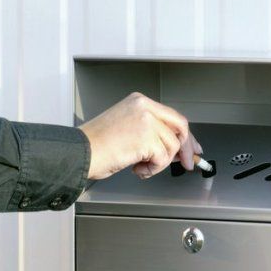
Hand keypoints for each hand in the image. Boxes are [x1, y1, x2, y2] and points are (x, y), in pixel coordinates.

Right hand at [80, 92, 201, 179]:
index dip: (185, 135)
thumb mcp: (126, 128)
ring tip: (139, 165)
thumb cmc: (96, 145)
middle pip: (180, 127)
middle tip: (186, 164)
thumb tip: (173, 147)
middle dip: (186, 149)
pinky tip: (136, 168)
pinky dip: (152, 169)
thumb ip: (150, 132)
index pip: (172, 117)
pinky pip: (163, 159)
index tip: (191, 147)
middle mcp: (144, 107)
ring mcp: (147, 121)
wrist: (80, 152)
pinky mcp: (147, 138)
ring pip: (171, 147)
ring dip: (158, 163)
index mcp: (139, 101)